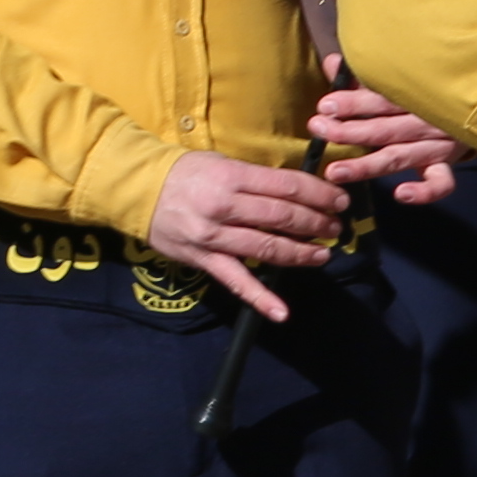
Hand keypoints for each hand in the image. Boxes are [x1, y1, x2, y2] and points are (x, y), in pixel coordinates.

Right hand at [147, 148, 355, 317]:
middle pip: (282, 217)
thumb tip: (299, 191)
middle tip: (336, 227)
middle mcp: (225, 206)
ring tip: (323, 254)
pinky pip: (235, 281)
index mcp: (233, 176)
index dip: (319, 195)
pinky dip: (259, 298)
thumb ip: (258, 178)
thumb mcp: (224, 163)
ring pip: (267, 248)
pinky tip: (281, 312)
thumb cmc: (187, 173)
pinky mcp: (203, 260)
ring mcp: (213, 236)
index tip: (339, 201)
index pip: (287, 187)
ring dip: (300, 253)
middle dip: (316, 223)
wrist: (137, 189)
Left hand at [308, 80, 460, 208]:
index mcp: (416, 93)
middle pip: (386, 128)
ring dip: (367, 165)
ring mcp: (439, 144)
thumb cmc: (423, 91)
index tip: (326, 106)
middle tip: (319, 130)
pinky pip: (441, 183)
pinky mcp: (446, 164)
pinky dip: (424, 191)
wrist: (472, 100)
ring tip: (335, 172)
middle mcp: (428, 119)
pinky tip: (400, 193)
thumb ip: (363, 76)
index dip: (354, 102)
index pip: (383, 98)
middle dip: (350, 131)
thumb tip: (332, 63)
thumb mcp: (397, 79)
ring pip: (400, 156)